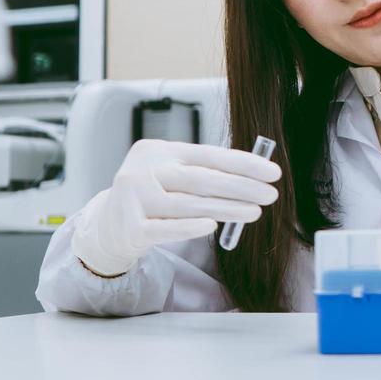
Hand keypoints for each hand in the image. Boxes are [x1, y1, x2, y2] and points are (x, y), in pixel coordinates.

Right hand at [70, 140, 280, 276]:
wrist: (107, 226)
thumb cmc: (151, 195)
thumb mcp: (170, 173)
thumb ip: (202, 172)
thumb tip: (253, 175)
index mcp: (158, 151)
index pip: (208, 155)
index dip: (244, 164)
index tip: (272, 173)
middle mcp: (144, 170)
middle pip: (202, 179)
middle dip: (241, 187)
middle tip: (270, 194)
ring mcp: (134, 198)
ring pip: (190, 205)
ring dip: (227, 209)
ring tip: (255, 212)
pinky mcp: (131, 227)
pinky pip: (168, 229)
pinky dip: (192, 227)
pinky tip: (214, 227)